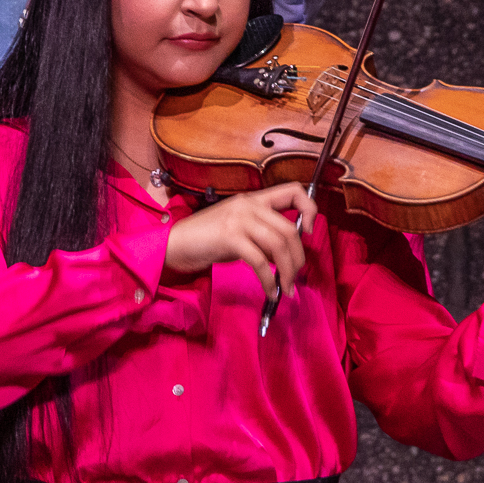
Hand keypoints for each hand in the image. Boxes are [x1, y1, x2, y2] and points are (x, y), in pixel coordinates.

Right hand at [164, 182, 311, 308]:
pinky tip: (270, 292)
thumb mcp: (240, 230)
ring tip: (285, 289)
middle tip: (294, 278)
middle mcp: (249, 204)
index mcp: (254, 199)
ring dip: (287, 272)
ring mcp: (239, 219)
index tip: (307, 232)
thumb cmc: (207, 240)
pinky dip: (269, 280)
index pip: (294, 190)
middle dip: (297, 258)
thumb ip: (263, 236)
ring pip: (278, 245)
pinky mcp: (230, 237)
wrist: (174, 243)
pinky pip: (260, 261)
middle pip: (289, 229)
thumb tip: (286, 256)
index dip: (309, 209)